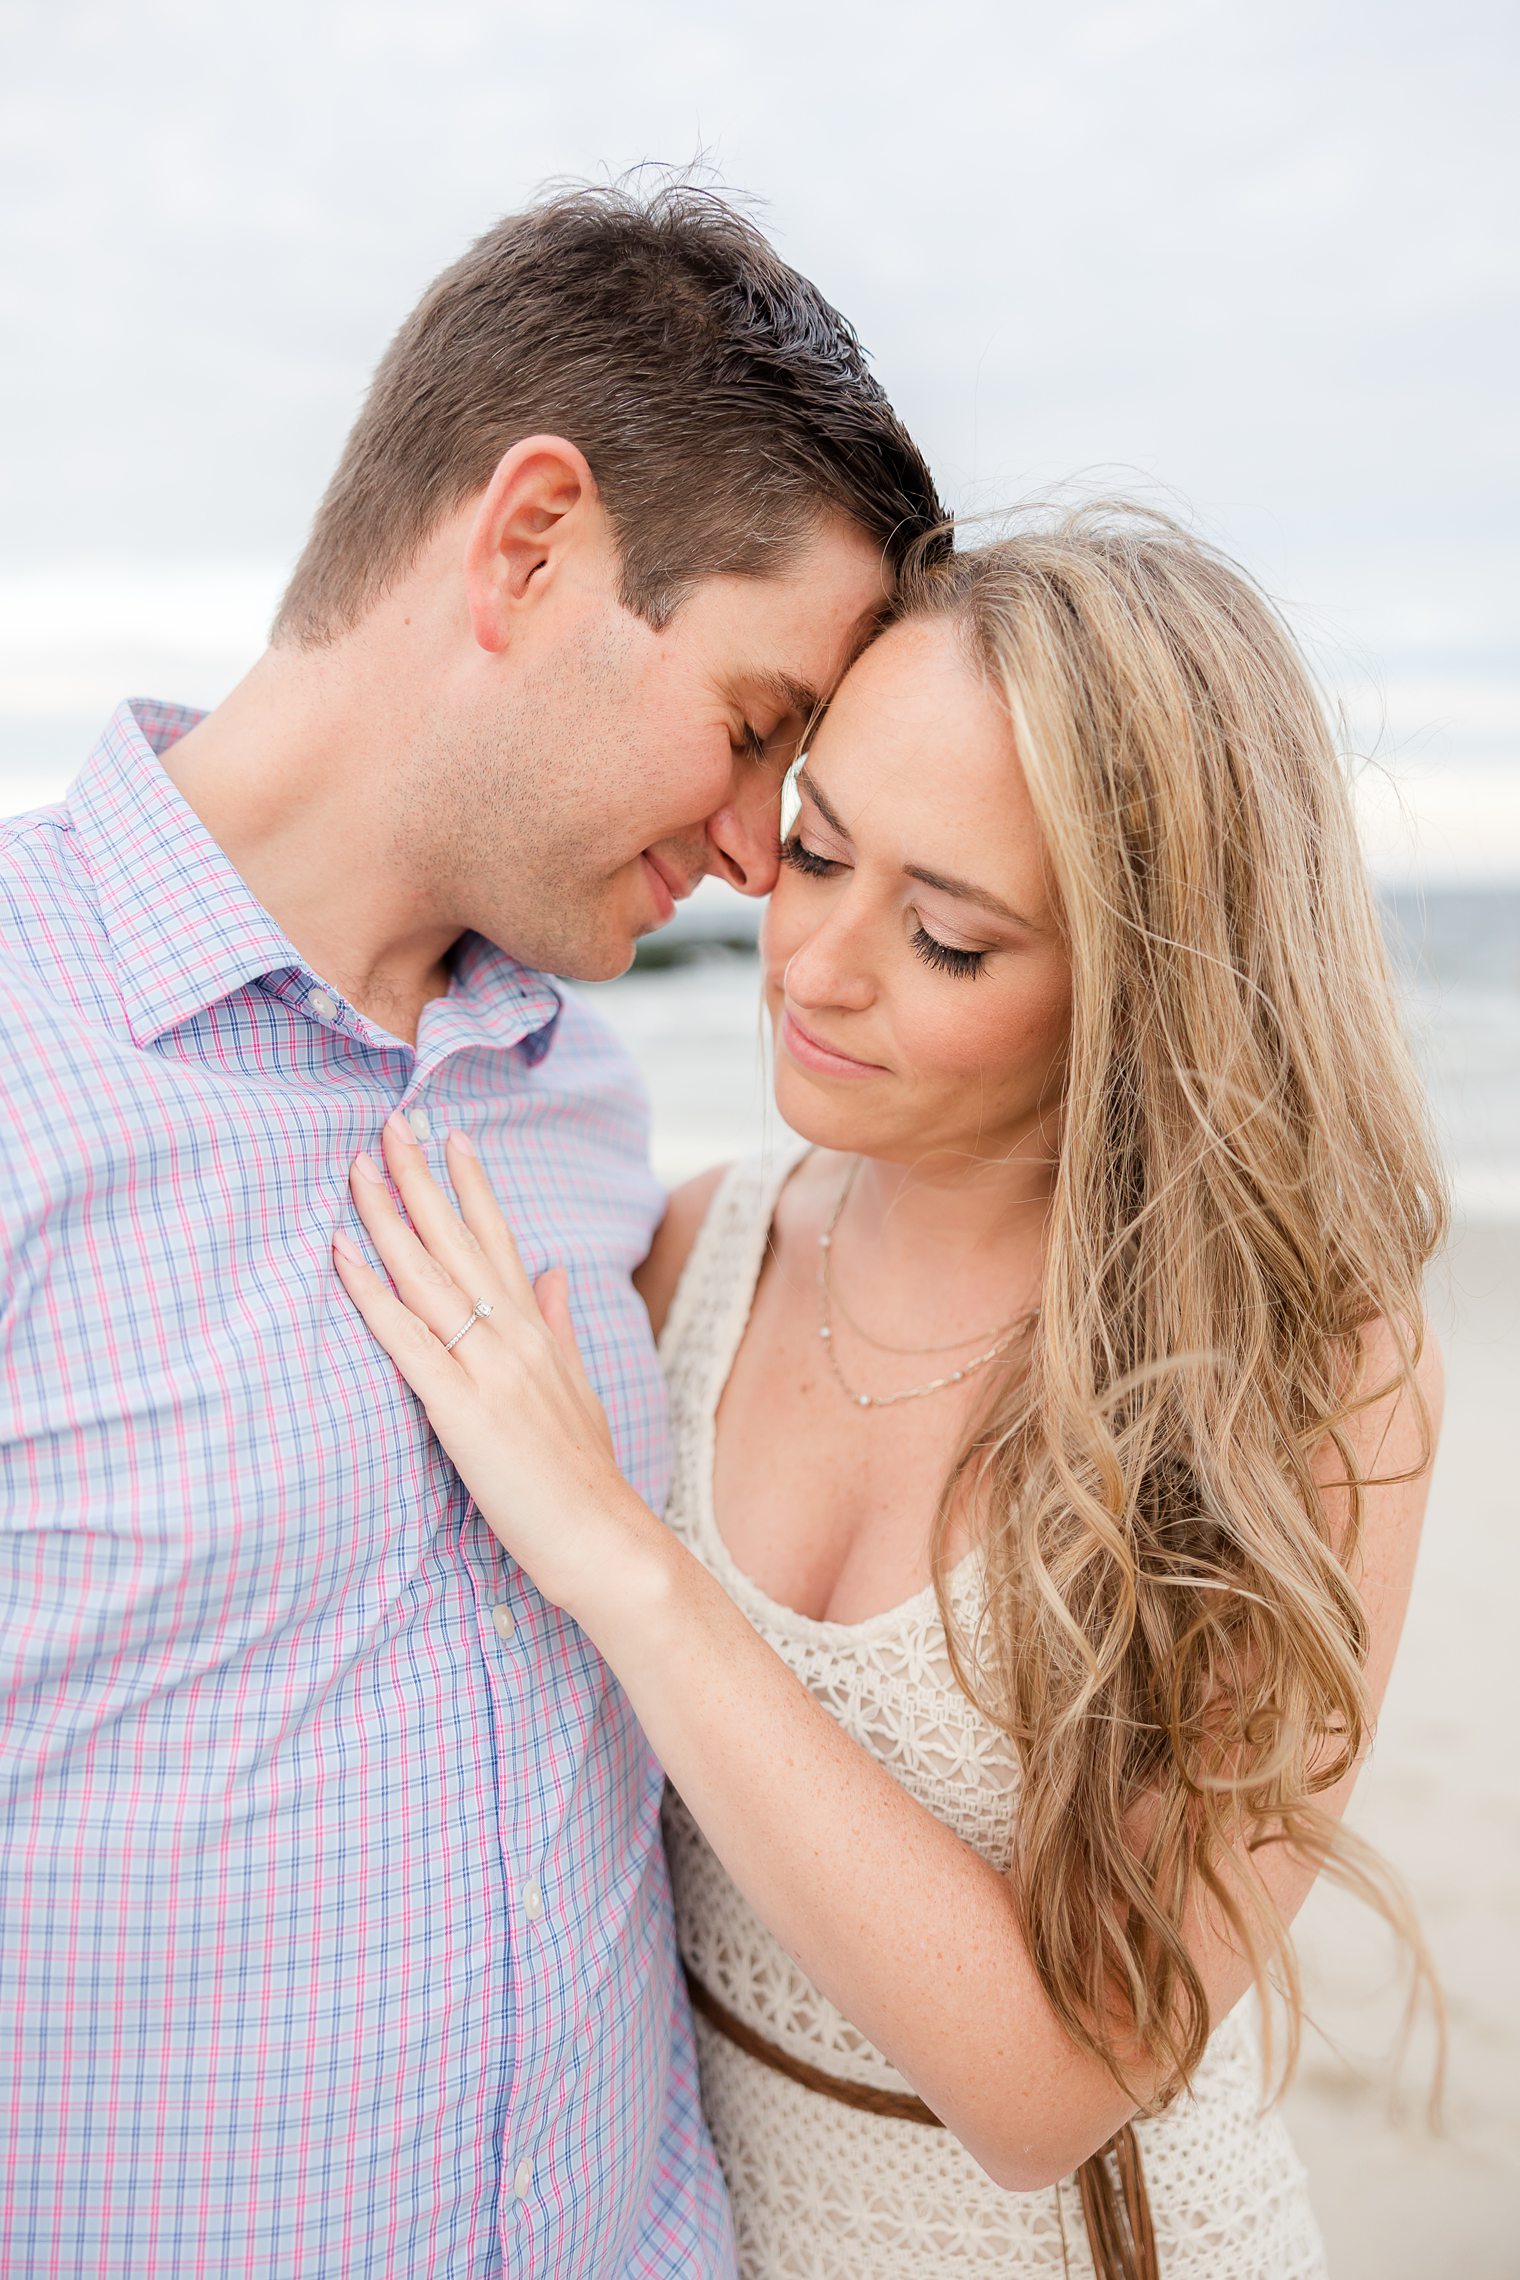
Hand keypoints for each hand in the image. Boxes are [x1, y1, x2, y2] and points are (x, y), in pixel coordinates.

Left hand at [331, 1115, 659, 1616]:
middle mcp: (515, 1337)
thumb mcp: (578, 1390)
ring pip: (428, 1276)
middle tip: (389, 1122)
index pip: (501, 1240)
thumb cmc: (586, 1478)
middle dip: (420, 1178)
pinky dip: (370, 1293)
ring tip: (357, 1167)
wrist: (607, 1542)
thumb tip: (552, 1273)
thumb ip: (559, 1327)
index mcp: (539, 1332)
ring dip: (387, 1217)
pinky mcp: (462, 1409)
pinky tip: (341, 1255)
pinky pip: (407, 1338)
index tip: (451, 1135)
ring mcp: (489, 1369)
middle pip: (458, 1241)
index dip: (472, 1186)